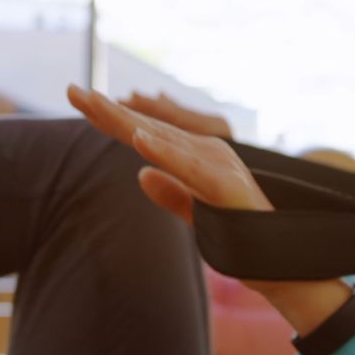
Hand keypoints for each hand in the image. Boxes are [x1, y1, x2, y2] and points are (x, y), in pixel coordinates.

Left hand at [67, 85, 349, 335]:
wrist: (283, 264)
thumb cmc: (246, 239)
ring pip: (162, 139)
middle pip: (147, 129)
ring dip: (125, 121)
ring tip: (92, 103)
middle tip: (70, 90)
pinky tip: (137, 137)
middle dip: (107, 110)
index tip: (79, 100)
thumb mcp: (198, 216)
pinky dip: (163, 150)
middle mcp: (207, 153)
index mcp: (197, 159)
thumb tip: (140, 174)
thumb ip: (172, 194)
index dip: (111, 119)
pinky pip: (188, 165)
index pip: (145, 135)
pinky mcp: (224, 183)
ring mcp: (217, 164)